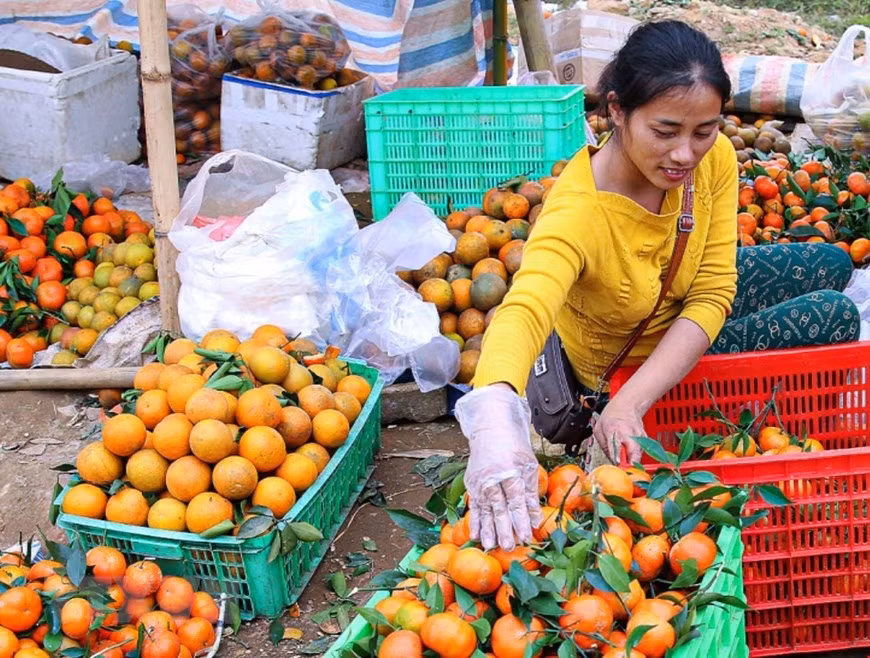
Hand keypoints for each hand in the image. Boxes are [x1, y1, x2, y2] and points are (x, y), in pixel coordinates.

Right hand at [454, 385, 542, 550]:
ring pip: (484, 509)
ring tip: (490, 546)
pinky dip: (474, 521)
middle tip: (509, 547)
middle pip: (499, 508)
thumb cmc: (514, 448)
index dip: (521, 520)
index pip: (516, 501)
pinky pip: (473, 505)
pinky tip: (475, 535)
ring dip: (487, 529)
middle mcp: (492, 478)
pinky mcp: (471, 484)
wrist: (491, 430)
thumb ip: (531, 494)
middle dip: (504, 529)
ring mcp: (479, 481)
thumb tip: (536, 519)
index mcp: (510, 472)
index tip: (526, 537)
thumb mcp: (529, 467)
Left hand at [591, 394, 644, 464]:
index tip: (618, 462)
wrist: (627, 405)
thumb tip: (612, 462)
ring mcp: (639, 436)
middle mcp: (628, 432)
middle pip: (633, 451)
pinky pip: (641, 453)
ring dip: (633, 463)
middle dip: (630, 463)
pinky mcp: (645, 440)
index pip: (616, 443)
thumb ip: (605, 447)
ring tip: (627, 467)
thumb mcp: (599, 430)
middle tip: (625, 471)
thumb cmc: (611, 416)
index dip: (617, 455)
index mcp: (614, 428)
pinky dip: (636, 458)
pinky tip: (631, 459)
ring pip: (639, 454)